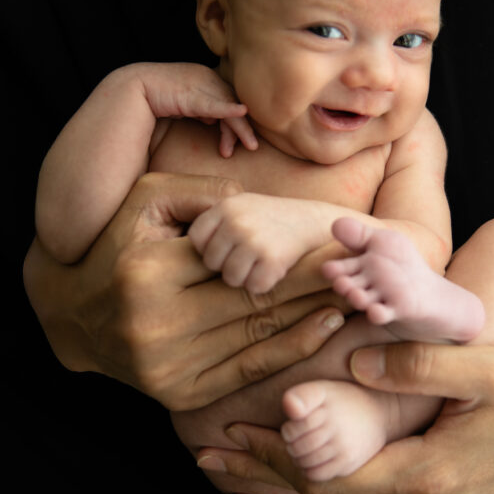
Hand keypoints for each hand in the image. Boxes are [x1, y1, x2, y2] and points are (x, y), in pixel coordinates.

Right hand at [24, 172, 345, 409]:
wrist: (73, 314)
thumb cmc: (117, 245)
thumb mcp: (147, 201)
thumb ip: (201, 194)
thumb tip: (255, 205)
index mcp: (151, 272)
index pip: (243, 261)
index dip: (297, 253)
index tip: (341, 242)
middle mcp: (158, 325)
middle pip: (257, 301)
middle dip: (315, 284)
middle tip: (363, 268)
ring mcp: (168, 367)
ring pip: (258, 337)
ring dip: (313, 315)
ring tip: (357, 293)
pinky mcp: (178, 394)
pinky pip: (247, 370)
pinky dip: (291, 349)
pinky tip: (325, 326)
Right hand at [132, 61, 257, 157]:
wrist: (130, 88)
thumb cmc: (155, 98)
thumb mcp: (184, 104)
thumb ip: (199, 109)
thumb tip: (212, 119)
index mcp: (206, 78)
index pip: (230, 99)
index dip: (237, 121)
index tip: (236, 142)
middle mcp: (206, 77)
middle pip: (233, 102)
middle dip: (242, 127)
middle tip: (252, 147)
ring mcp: (198, 82)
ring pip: (228, 105)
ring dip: (239, 127)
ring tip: (251, 145)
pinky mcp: (189, 92)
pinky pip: (213, 103)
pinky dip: (229, 108)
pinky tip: (242, 112)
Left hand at [188, 194, 324, 294]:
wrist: (317, 221)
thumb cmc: (273, 220)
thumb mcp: (242, 208)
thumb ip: (214, 225)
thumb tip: (176, 259)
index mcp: (225, 206)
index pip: (197, 241)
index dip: (210, 251)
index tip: (229, 251)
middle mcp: (236, 220)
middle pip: (211, 262)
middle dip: (226, 267)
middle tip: (248, 259)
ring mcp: (254, 239)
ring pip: (230, 278)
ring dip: (245, 278)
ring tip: (261, 264)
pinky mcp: (272, 259)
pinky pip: (253, 287)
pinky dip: (265, 284)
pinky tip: (275, 270)